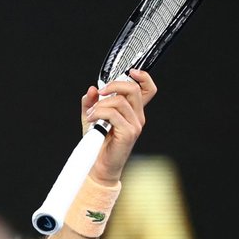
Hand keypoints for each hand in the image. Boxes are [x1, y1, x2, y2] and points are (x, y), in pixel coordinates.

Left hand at [81, 69, 156, 184]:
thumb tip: (92, 89)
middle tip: (100, 93)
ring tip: (90, 115)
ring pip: (120, 102)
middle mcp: (137, 117)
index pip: (148, 90)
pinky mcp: (128, 134)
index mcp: (132, 111)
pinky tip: (91, 120)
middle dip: (114, 86)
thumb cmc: (97, 144)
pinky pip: (114, 115)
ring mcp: (135, 125)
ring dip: (100, 105)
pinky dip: (99, 113)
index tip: (130, 72)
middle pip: (134, 90)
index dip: (144, 77)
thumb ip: (91, 102)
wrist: (98, 166)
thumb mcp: (91, 118)